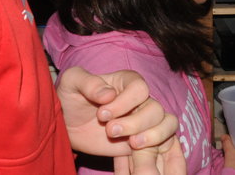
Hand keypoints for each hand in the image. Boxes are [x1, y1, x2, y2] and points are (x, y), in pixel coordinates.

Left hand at [57, 67, 180, 171]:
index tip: (102, 114)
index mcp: (127, 81)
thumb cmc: (70, 98)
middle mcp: (141, 99)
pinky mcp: (144, 138)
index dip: (124, 103)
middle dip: (135, 123)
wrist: (68, 125)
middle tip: (109, 131)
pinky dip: (156, 147)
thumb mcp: (71, 82)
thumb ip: (88, 82)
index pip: (140, 89)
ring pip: (166, 124)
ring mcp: (144, 119)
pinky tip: (134, 152)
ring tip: (131, 144)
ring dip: (151, 135)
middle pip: (155, 109)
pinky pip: (164, 141)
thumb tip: (108, 95)